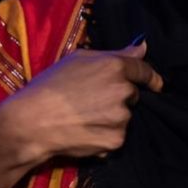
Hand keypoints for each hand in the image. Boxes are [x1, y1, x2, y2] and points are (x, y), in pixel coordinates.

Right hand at [0, 40, 163, 162]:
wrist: (31, 122)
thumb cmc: (49, 86)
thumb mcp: (78, 59)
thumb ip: (116, 53)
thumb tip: (143, 47)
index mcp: (115, 66)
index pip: (144, 70)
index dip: (151, 77)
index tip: (155, 84)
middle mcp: (123, 91)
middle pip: (132, 94)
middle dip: (118, 97)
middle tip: (91, 100)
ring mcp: (121, 118)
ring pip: (124, 116)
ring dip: (111, 117)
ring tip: (83, 117)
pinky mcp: (116, 140)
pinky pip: (116, 136)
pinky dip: (104, 136)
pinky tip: (84, 132)